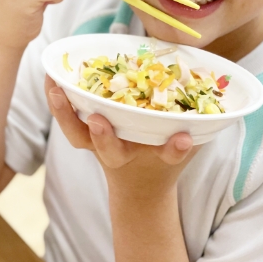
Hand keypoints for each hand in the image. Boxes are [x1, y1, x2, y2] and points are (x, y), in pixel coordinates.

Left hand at [45, 76, 200, 197]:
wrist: (139, 185)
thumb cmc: (165, 155)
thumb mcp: (187, 141)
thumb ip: (199, 120)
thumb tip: (214, 88)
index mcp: (156, 158)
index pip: (168, 155)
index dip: (174, 149)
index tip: (182, 140)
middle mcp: (124, 154)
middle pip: (111, 152)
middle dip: (104, 138)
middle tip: (98, 121)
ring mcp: (101, 146)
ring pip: (79, 137)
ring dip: (65, 115)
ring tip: (55, 89)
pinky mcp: (85, 135)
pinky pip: (68, 120)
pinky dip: (57, 100)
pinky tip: (49, 76)